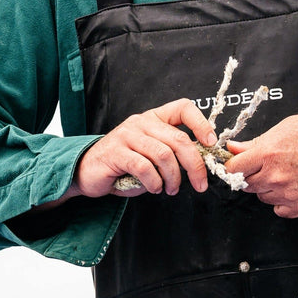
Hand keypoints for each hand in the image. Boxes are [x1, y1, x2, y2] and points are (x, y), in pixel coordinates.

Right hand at [72, 99, 217, 198]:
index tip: (211, 143)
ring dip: (173, 178)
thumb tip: (200, 164)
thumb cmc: (124, 166)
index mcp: (154, 118)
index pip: (183, 108)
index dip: (201, 124)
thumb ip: (172, 154)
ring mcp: (128, 134)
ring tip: (170, 189)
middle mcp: (142, 121)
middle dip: (194, 165)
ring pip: (164, 155)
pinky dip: (154, 182)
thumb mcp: (152, 156)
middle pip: (178, 139)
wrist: (87, 171)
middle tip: (200, 184)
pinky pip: (144, 167)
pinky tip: (154, 188)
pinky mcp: (116, 151)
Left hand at [224, 112, 297, 217]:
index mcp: (268, 153)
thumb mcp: (284, 128)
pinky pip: (280, 210)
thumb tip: (233, 148)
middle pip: (247, 185)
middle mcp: (275, 176)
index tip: (239, 165)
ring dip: (269, 189)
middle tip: (267, 167)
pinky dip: (283, 202)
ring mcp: (289, 193)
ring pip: (263, 197)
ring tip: (286, 174)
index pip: (234, 168)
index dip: (234, 166)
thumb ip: (256, 142)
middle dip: (252, 176)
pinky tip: (293, 188)